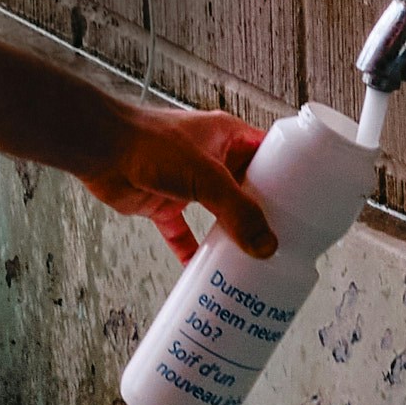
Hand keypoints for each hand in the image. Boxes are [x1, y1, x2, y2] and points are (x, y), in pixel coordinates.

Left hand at [88, 101, 276, 263]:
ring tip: (253, 255)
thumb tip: (264, 245)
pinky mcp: (165, 203)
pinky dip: (192, 250)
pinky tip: (202, 267)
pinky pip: (184, 232)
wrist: (100, 149)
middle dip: (262, 213)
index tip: (305, 202)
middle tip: (284, 237)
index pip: (268, 156)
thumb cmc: (149, 143)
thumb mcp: (206, 177)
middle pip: (247, 189)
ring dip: (231, 233)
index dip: (288, 177)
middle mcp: (211, 158)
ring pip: (218, 213)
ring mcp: (188, 183)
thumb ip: (237, 212)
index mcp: (227, 137)